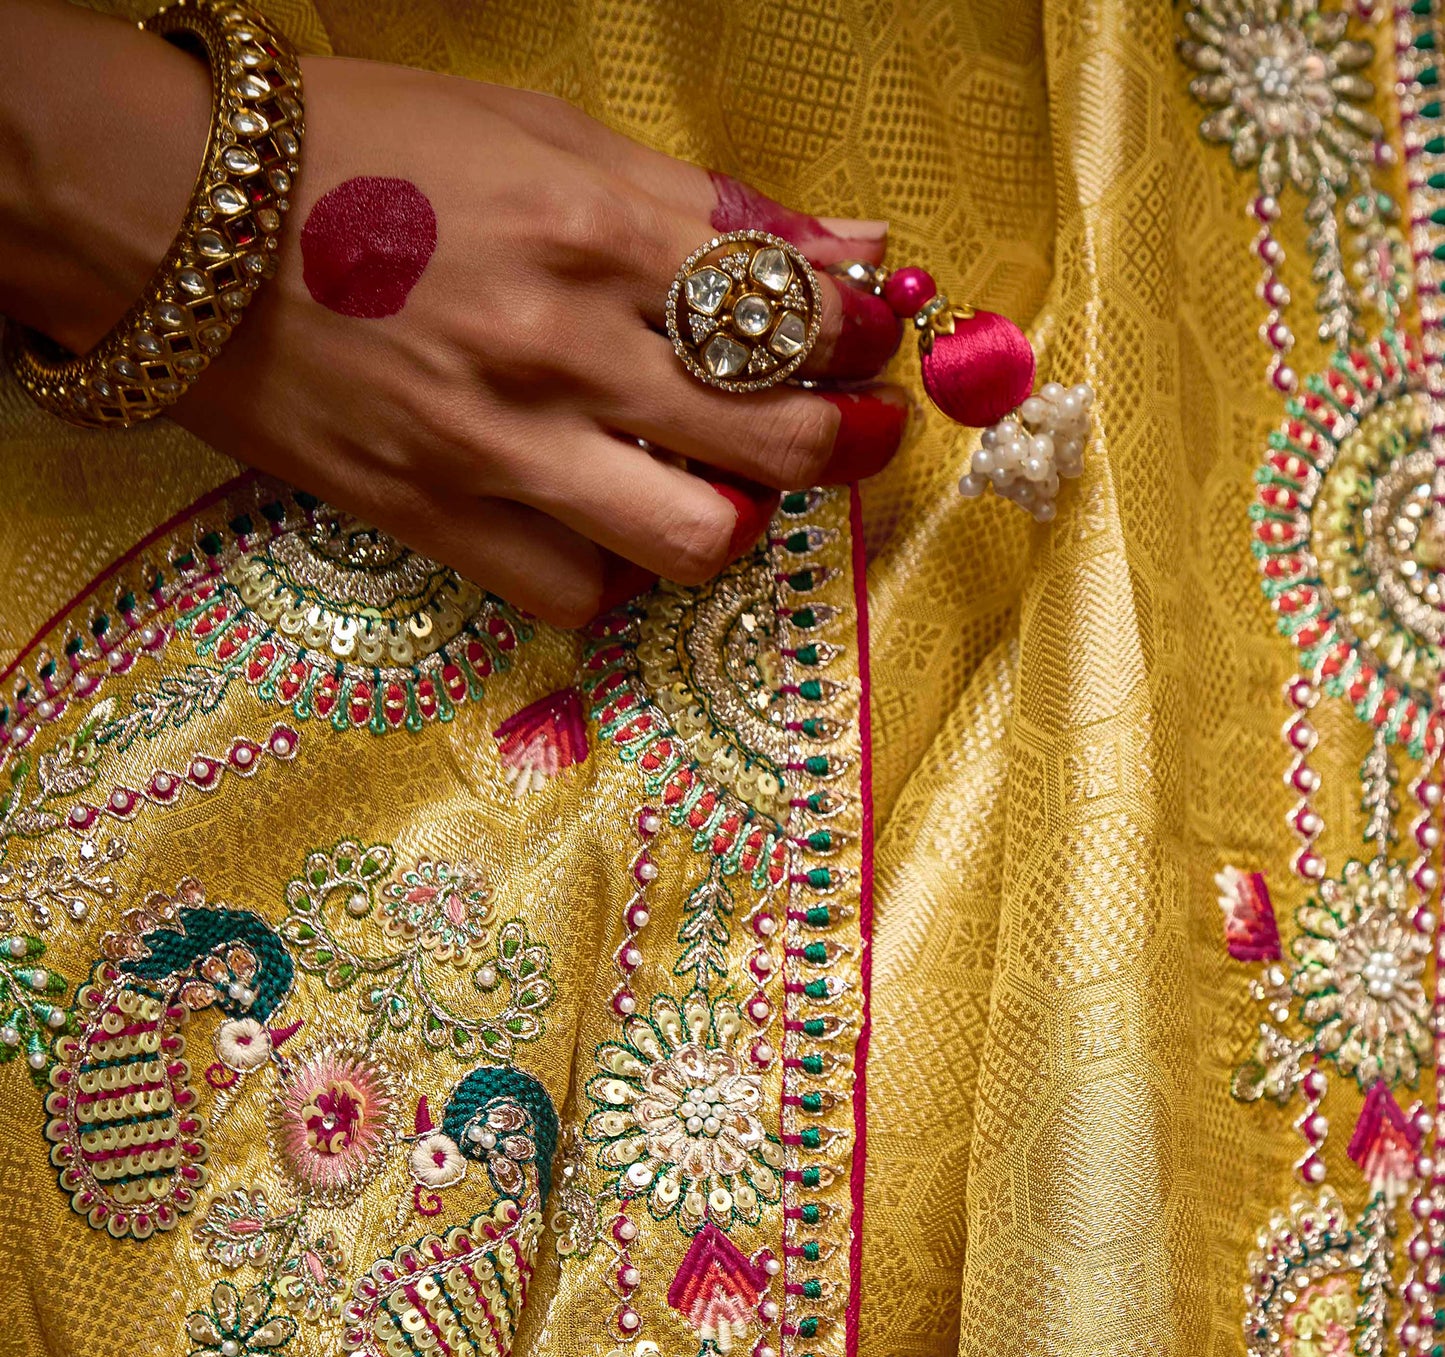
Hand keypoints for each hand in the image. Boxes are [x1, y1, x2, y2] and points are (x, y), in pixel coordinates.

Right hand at [0, 9, 908, 625]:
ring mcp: (497, 447)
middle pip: (773, 439)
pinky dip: (613, 575)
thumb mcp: (540, 135)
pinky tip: (604, 527)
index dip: (859, 337)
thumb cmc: (364, 159)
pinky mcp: (436, 520)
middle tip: (853, 435)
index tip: (870, 342)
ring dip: (732, 521)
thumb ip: (702, 203)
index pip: (790, 309)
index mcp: (593, 227)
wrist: (179, 223)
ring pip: (691, 540)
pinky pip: (577, 595)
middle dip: (843, 445)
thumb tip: (852, 250)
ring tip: (719, 487)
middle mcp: (561, 346)